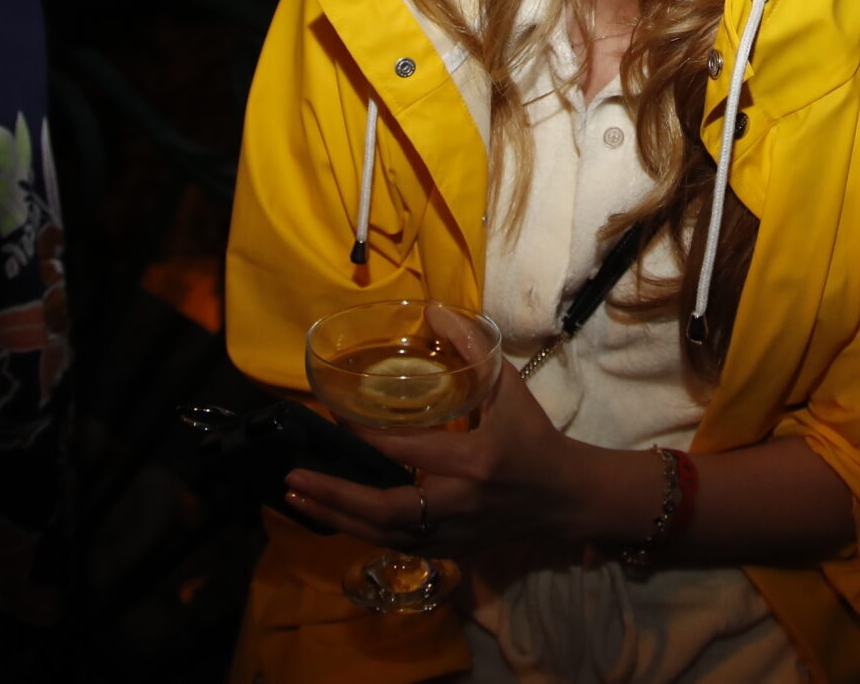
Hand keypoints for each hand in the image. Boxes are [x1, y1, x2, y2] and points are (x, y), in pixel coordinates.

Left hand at [285, 317, 595, 560]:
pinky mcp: (450, 550)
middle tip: (294, 477)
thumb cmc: (535, 438)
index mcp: (473, 461)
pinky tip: (334, 515)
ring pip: (383, 536)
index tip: (332, 417)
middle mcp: (457, 503)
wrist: (564, 497)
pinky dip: (361, 531)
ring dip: (337, 518)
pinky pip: (394, 546)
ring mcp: (452, 533)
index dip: (364, 435)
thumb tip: (433, 309)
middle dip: (335, 495)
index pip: (406, 450)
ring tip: (298, 497)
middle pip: (385, 509)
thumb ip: (473, 348)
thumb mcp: (510, 388)